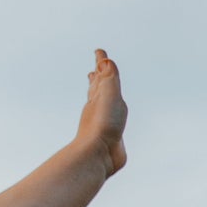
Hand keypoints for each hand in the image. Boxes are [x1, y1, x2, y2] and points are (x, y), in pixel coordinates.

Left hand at [75, 48, 126, 175]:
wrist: (98, 154)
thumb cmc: (102, 124)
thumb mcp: (107, 95)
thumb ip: (107, 78)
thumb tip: (104, 61)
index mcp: (98, 96)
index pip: (100, 75)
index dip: (101, 63)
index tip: (98, 52)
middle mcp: (99, 108)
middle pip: (98, 88)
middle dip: (98, 77)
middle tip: (95, 68)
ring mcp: (104, 123)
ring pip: (102, 104)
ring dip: (101, 94)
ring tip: (97, 88)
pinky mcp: (111, 137)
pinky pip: (111, 122)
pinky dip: (110, 116)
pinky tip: (110, 119)